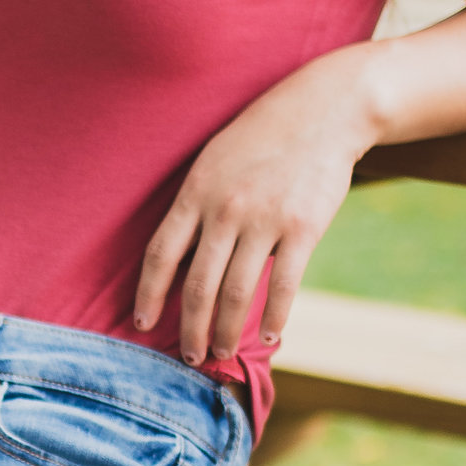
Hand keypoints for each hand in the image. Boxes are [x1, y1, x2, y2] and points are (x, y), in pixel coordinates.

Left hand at [133, 51, 372, 364]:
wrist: (324, 109)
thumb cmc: (263, 136)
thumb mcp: (214, 160)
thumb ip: (197, 205)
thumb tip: (179, 256)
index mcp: (196, 192)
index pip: (160, 255)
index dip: (147, 294)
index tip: (142, 323)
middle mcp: (225, 210)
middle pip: (196, 285)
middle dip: (188, 328)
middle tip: (188, 356)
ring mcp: (265, 220)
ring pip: (235, 293)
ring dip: (225, 331)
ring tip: (221, 352)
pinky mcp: (302, 229)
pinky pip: (282, 285)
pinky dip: (273, 317)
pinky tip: (268, 336)